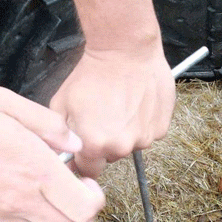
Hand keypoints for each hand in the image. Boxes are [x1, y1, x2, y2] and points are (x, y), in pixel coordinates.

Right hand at [0, 85, 105, 221]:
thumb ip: (46, 123)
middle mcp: (21, 201)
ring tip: (47, 194)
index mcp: (34, 170)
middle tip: (75, 192)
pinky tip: (18, 196)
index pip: (86, 209)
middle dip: (85, 216)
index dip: (96, 198)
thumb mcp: (0, 100)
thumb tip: (73, 143)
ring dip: (57, 221)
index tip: (86, 179)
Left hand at [49, 45, 174, 177]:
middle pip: (111, 157)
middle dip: (105, 143)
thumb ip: (60, 134)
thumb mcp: (61, 103)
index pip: (88, 171)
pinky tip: (136, 103)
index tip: (83, 149)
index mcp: (95, 146)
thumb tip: (60, 153)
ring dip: (125, 132)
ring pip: (131, 144)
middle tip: (102, 117)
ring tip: (121, 106)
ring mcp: (144, 138)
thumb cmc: (92, 73)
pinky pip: (148, 132)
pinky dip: (143, 123)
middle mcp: (122, 147)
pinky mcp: (161, 127)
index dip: (83, 160)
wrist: (124, 49)